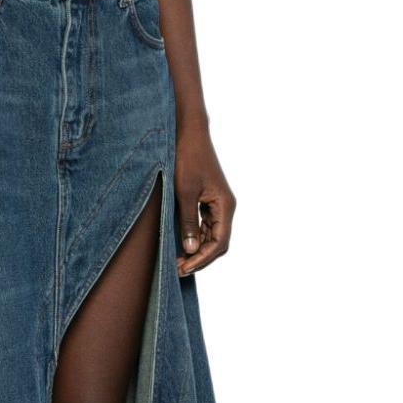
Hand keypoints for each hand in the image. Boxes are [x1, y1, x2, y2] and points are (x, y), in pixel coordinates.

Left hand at [175, 122, 235, 276]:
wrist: (188, 133)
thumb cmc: (186, 158)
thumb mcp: (184, 193)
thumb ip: (188, 222)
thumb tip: (191, 250)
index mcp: (225, 205)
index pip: (219, 243)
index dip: (202, 259)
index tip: (183, 269)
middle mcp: (225, 206)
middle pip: (218, 243)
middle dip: (200, 258)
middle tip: (177, 269)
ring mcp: (217, 204)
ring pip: (212, 236)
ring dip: (197, 250)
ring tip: (177, 261)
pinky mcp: (208, 200)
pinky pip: (206, 226)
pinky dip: (195, 238)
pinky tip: (180, 245)